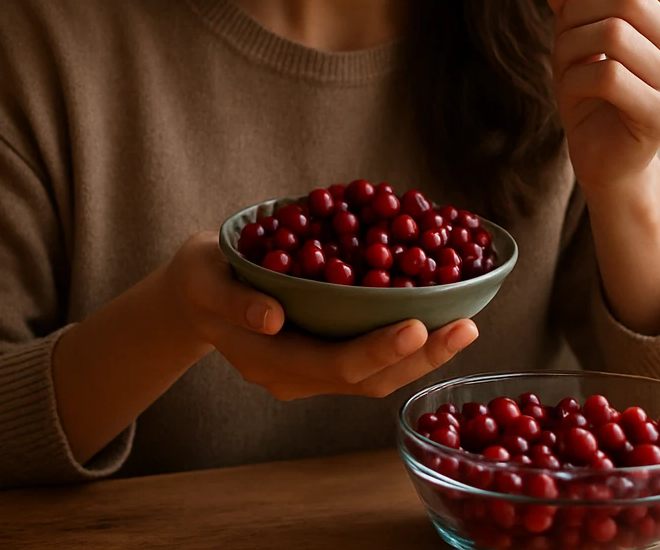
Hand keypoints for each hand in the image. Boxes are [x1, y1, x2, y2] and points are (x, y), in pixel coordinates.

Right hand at [164, 232, 477, 400]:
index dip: (378, 349)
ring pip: (376, 378)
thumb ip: (235, 301)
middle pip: (368, 380)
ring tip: (466, 327)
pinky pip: (371, 362)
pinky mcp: (324, 357)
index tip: (418, 325)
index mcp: (268, 360)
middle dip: (421, 356)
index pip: (334, 364)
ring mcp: (311, 373)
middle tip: (466, 326)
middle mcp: (296, 377)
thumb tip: (273, 316)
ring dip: (425, 356)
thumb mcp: (203, 278)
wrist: (194, 295)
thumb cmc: (200, 278)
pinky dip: (408, 346)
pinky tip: (440, 320)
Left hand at [524, 0, 659, 197]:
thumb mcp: (575, 29)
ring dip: (572, 50)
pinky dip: (575, 82)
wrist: (606, 156)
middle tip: (563, 42)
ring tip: (572, 71)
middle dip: (575, 15)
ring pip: (612, 34)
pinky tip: (578, 95)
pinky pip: (605, 76)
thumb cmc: (594, 87)